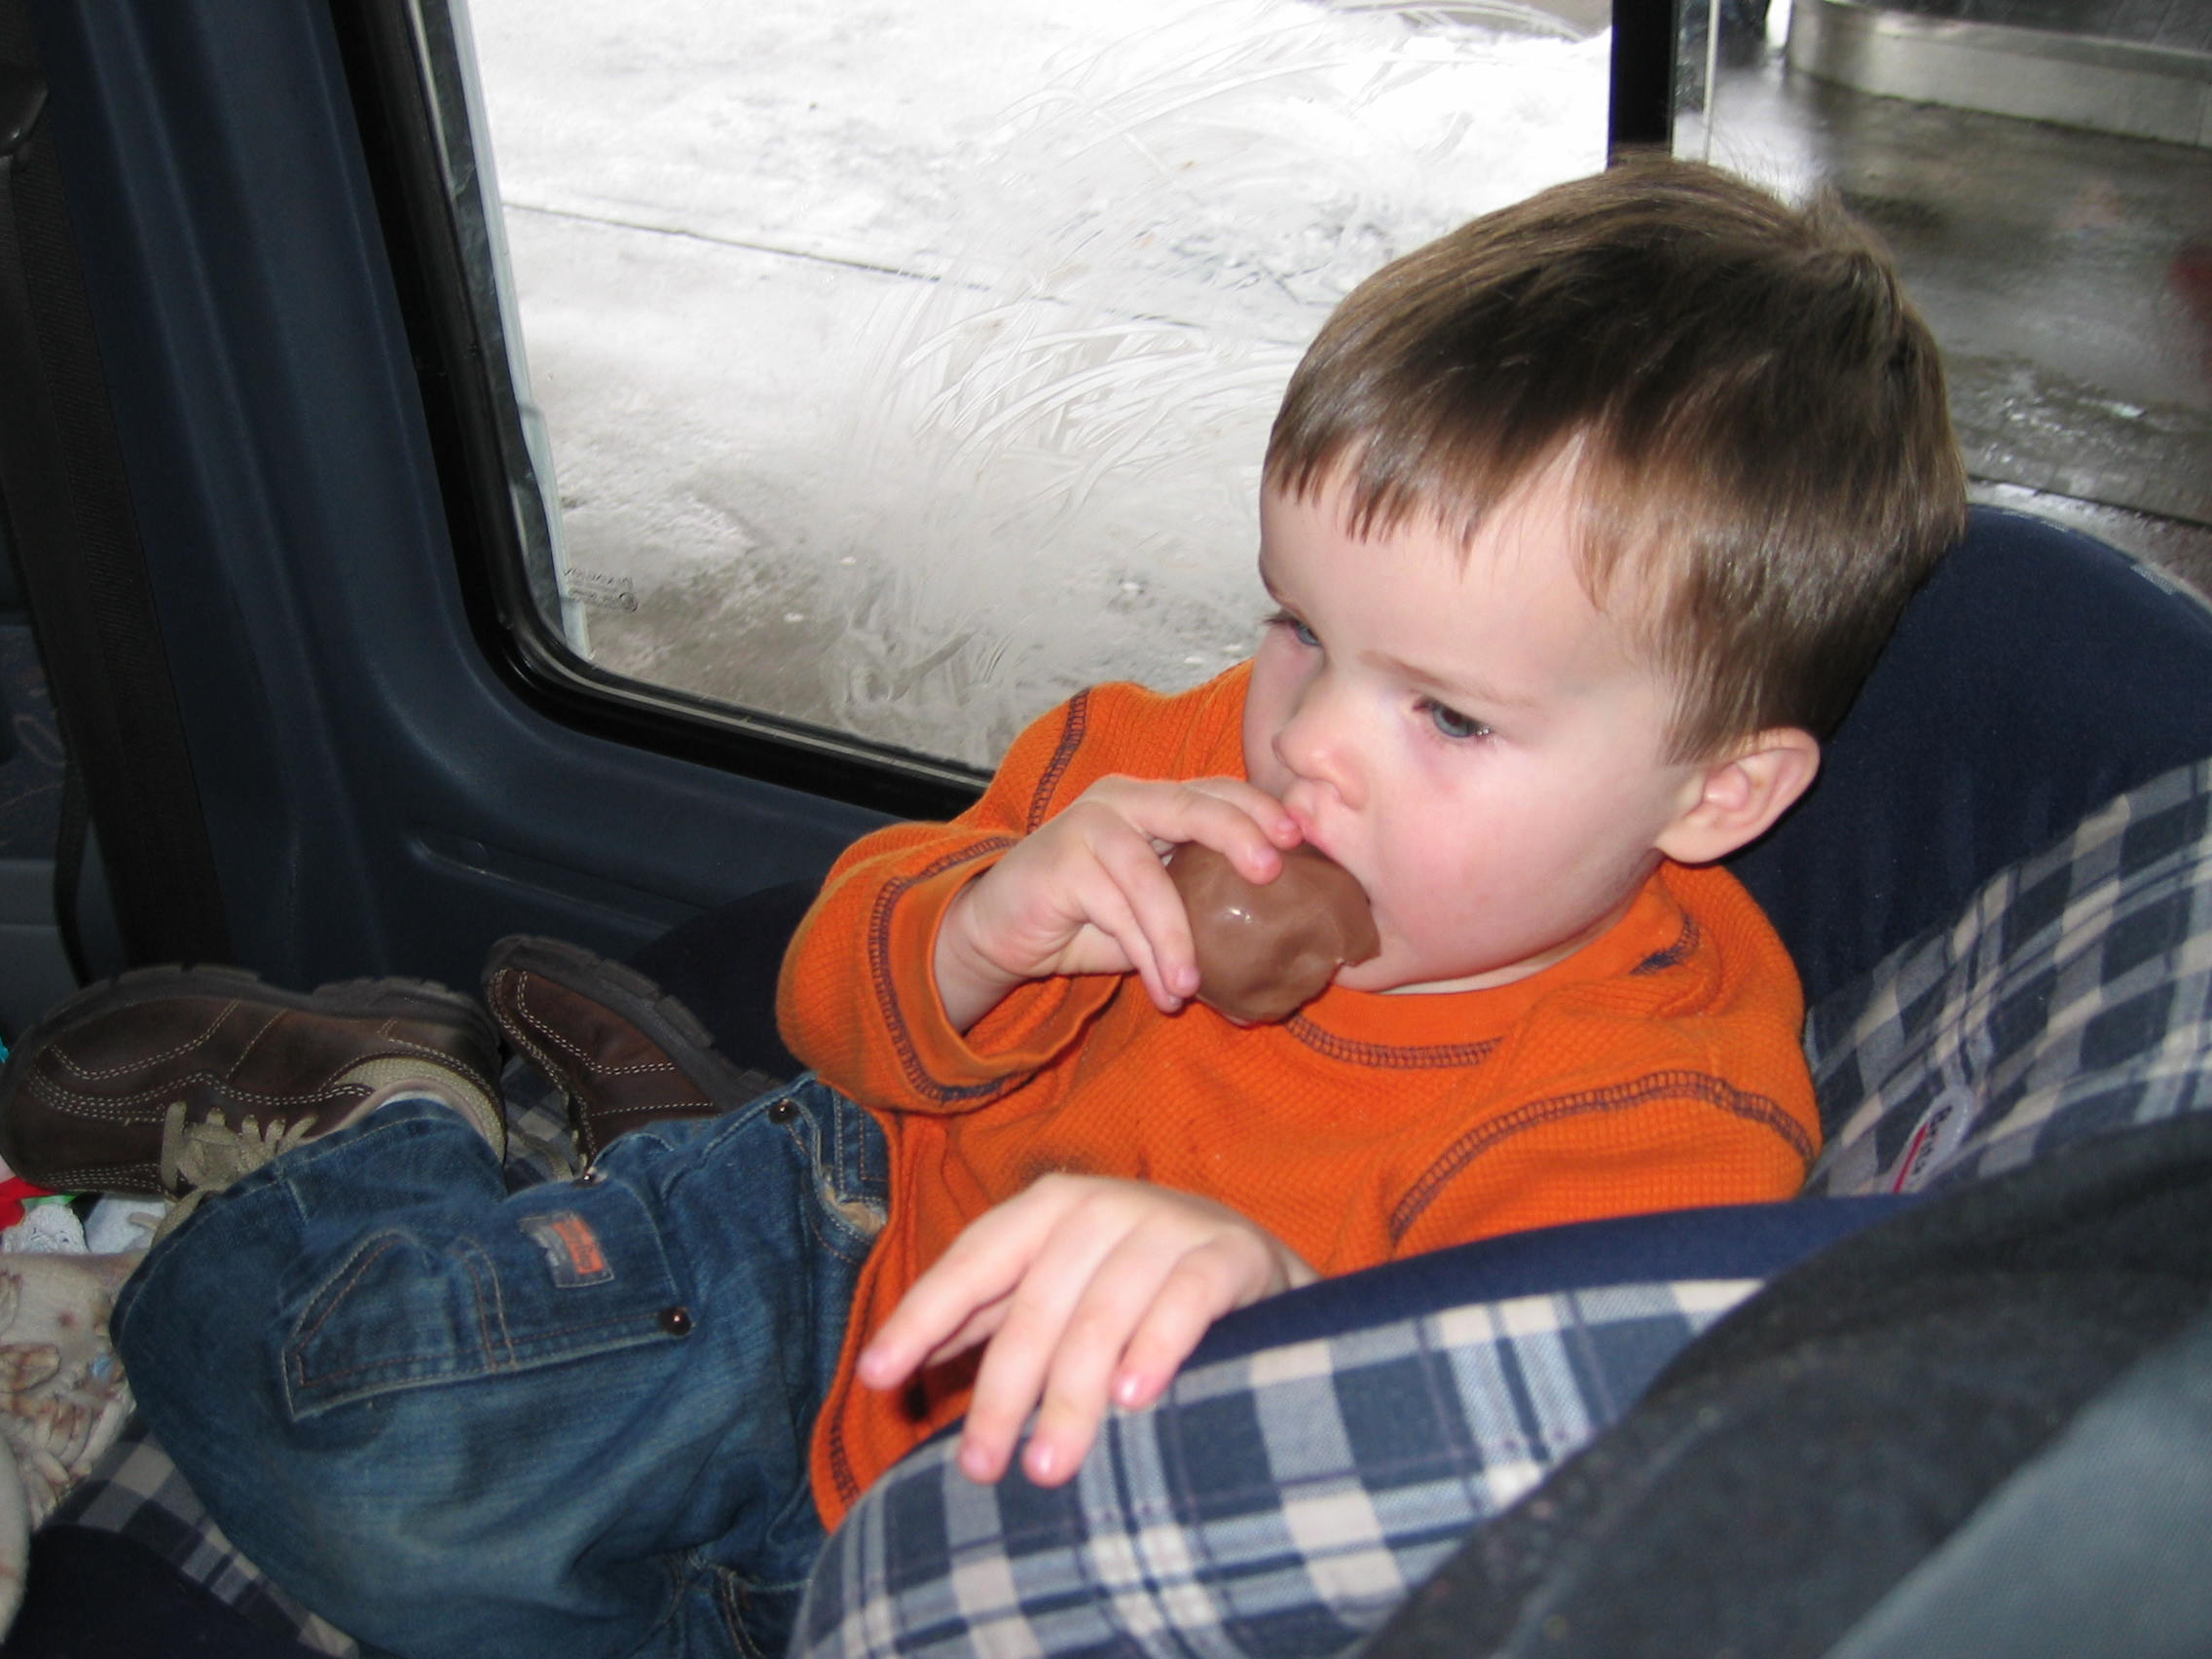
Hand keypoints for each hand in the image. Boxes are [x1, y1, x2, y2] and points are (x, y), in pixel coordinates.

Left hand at [856, 1175, 1316, 1486]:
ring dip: (1072, 1395)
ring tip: (1048, 1467)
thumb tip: (890, 1363)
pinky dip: (1156, 1349)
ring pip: (1103, 1313)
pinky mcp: (1230, 1253)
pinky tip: (1134, 1402)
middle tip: (980, 1468)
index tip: (875, 1376)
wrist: (1256, 1266)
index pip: (973, 1262)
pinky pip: (1185, 1301)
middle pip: (1035, 1304)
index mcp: (1049, 1207)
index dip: (921, 1317)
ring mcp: (1169, 1223)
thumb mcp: (1057, 1286)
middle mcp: (1103, 1205)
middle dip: (1003, 1392)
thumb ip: (985, 1315)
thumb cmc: (1134, 1285)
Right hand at [933, 775, 1298, 1030]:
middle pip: (1190, 804)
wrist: (1001, 932)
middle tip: (1271, 872)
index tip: (1300, 838)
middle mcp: (1123, 800)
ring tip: (1193, 982)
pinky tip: (1165, 989)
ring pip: (1149, 874)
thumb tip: (1277, 934)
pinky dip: (1145, 953)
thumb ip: (1198, 904)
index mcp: (1153, 801)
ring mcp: (1088, 825)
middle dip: (1237, 833)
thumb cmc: (1086, 918)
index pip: (1214, 791)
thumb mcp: (1152, 908)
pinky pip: (1115, 910)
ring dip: (1178, 934)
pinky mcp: (1059, 861)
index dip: (1258, 808)